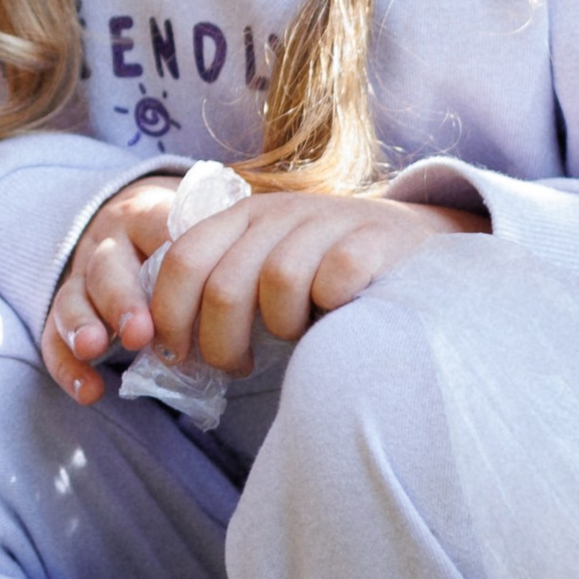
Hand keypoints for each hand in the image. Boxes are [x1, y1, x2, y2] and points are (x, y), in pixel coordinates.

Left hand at [41, 180, 484, 405]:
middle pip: (224, 286)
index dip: (170, 316)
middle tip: (236, 366)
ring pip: (278, 285)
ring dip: (281, 328)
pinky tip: (337, 318)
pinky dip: (330, 309)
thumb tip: (163, 346)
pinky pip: (334, 281)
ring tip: (293, 337)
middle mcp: (280, 212)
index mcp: (242, 217)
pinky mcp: (376, 238)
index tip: (175, 356)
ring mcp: (329, 221)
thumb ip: (221, 287)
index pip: (183, 261)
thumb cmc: (325, 273)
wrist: (415, 244)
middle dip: (221, 343)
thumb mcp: (266, 266)